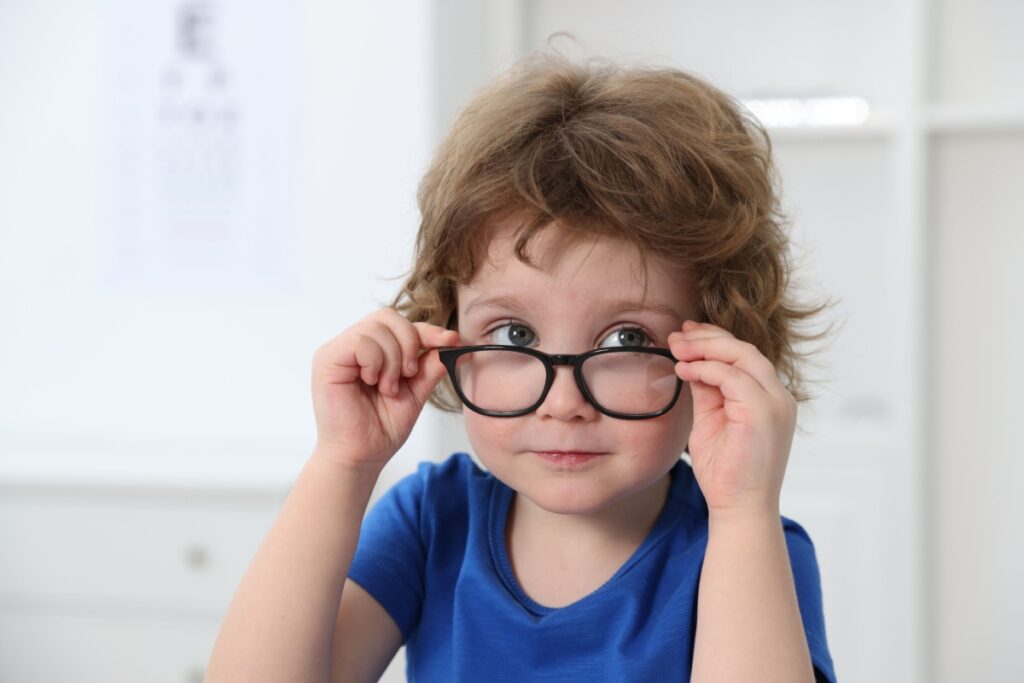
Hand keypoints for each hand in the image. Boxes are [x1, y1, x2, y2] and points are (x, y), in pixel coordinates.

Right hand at [311, 307, 459, 467]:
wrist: (361, 457)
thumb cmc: (381, 429)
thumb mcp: (415, 392)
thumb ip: (429, 366)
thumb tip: (454, 342)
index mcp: (370, 350)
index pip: (400, 324)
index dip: (428, 330)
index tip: (451, 341)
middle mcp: (351, 345)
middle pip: (388, 316)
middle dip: (409, 343)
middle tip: (409, 375)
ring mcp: (338, 350)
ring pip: (377, 327)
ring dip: (393, 360)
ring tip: (387, 388)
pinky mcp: (327, 359)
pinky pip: (361, 341)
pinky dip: (376, 362)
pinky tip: (373, 383)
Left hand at [668, 320, 796, 518]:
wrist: (739, 509)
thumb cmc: (725, 473)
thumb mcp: (711, 420)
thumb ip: (706, 391)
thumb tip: (690, 364)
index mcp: (768, 399)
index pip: (744, 357)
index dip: (714, 339)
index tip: (686, 332)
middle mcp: (778, 398)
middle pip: (744, 350)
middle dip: (707, 338)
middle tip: (676, 335)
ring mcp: (775, 404)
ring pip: (742, 357)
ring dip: (704, 348)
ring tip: (676, 348)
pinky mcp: (763, 414)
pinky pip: (734, 378)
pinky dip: (706, 369)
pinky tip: (684, 371)